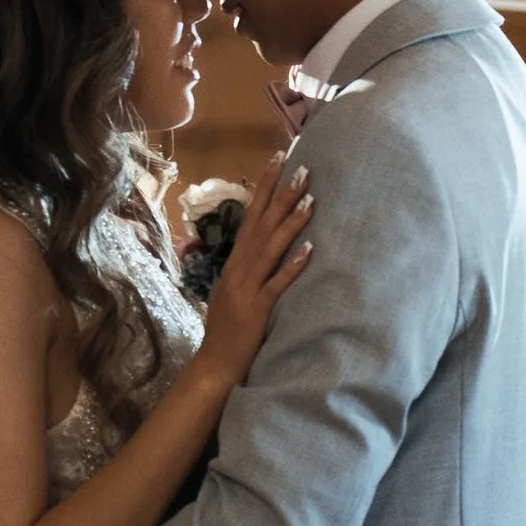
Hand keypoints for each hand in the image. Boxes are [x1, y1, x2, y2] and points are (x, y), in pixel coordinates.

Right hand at [188, 150, 314, 388]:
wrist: (215, 365)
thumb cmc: (228, 330)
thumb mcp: (231, 290)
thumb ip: (245, 268)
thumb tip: (259, 245)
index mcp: (234, 263)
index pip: (250, 216)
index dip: (265, 187)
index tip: (279, 160)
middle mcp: (238, 269)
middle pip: (260, 223)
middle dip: (280, 193)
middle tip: (300, 165)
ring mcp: (246, 288)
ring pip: (270, 247)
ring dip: (290, 221)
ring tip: (310, 197)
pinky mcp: (258, 309)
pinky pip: (277, 283)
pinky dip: (293, 265)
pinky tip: (310, 249)